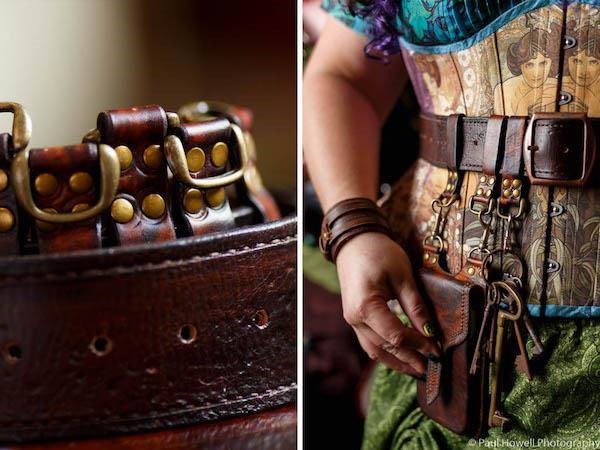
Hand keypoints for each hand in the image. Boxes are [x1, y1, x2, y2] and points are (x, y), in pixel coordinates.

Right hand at [336, 232, 440, 376]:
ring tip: (417, 369)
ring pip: (374, 350)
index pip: (396, 335)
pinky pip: (369, 342)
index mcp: (366, 306)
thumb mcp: (402, 277)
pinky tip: (401, 356)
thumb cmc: (379, 254)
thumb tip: (431, 332)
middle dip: (409, 358)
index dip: (418, 345)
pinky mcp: (354, 319)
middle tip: (431, 367)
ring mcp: (352, 320)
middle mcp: (355, 318)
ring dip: (396, 361)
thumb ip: (415, 306)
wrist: (354, 243)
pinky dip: (386, 352)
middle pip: (385, 347)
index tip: (437, 349)